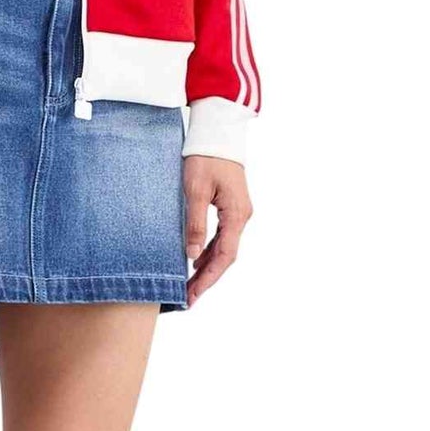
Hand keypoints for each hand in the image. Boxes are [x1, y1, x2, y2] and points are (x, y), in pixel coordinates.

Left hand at [183, 155, 250, 305]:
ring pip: (224, 248)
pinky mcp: (231, 206)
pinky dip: (209, 251)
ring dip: (207, 267)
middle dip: (207, 278)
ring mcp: (238, 212)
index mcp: (236, 214)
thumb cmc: (205, 157)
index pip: (224, 256)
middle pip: (225, 256)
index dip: (208, 278)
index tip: (193, 295)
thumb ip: (195, 224)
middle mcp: (242, 216)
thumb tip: (192, 255)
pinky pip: (222, 236)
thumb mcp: (195, 191)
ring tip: (189, 285)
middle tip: (187, 298)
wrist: (218, 132)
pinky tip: (196, 260)